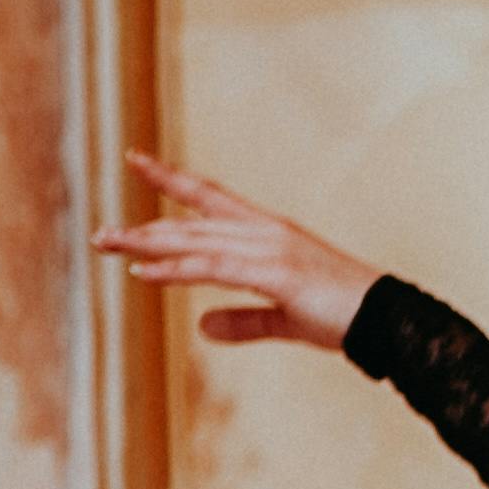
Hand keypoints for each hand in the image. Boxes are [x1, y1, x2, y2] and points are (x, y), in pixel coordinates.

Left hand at [96, 154, 376, 348]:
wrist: (388, 320)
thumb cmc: (345, 316)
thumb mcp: (286, 318)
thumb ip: (244, 320)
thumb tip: (202, 328)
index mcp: (268, 232)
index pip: (209, 197)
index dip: (171, 178)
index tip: (136, 160)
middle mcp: (264, 231)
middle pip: (190, 221)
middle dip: (143, 228)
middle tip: (100, 236)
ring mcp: (268, 248)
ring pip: (194, 241)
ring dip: (147, 244)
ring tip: (108, 246)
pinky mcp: (273, 273)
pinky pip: (212, 268)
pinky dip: (175, 269)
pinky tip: (143, 273)